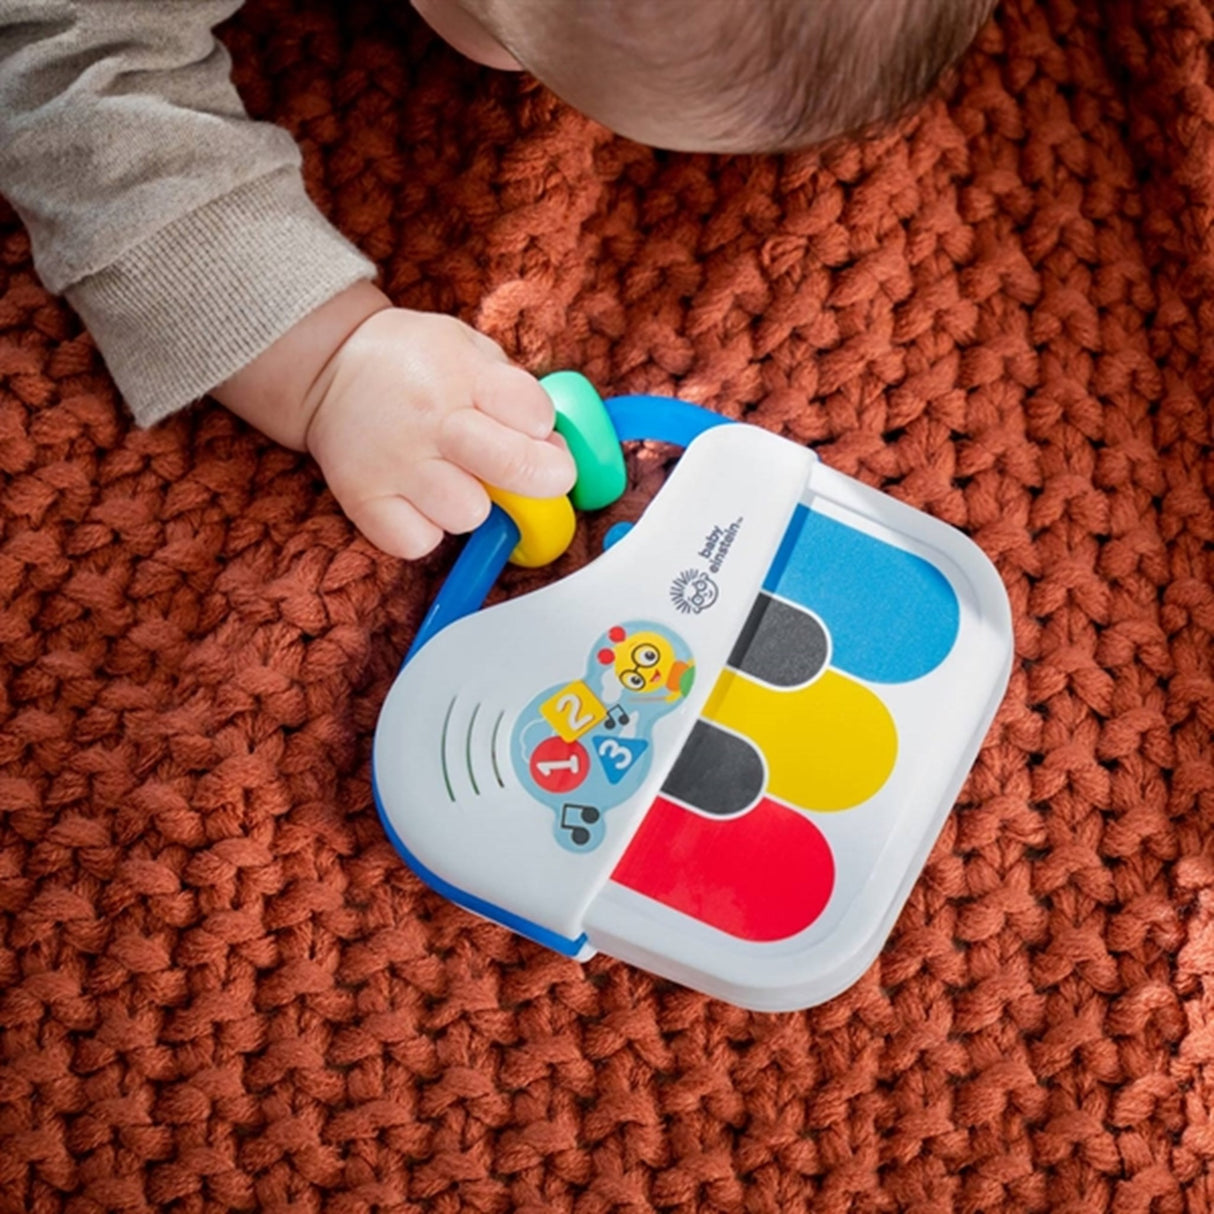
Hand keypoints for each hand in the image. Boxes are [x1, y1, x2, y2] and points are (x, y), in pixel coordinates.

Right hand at [213, 283, 576, 557]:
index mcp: (463, 374)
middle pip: (514, 469)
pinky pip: (418, 542)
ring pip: (468, 515)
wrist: (330, 368)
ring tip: (453, 480)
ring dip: (471, 505)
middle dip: (540, 478)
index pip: (534, 413)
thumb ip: (515, 393)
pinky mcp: (363, 500)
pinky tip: (420, 502)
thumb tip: (555, 448)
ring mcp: (395, 464)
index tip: (534, 430)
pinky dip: (426, 531)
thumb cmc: (417, 365)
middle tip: (528, 474)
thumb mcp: (471, 350)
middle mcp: (430, 420)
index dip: (544, 428)